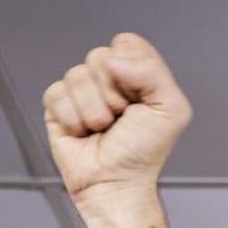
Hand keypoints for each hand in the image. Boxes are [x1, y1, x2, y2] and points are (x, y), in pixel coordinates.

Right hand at [42, 33, 190, 219]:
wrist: (116, 185)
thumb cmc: (143, 154)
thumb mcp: (170, 110)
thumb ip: (152, 72)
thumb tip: (114, 60)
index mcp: (136, 74)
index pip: (126, 43)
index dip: (131, 68)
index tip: (139, 98)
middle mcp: (108, 79)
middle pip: (99, 57)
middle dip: (112, 93)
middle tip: (121, 119)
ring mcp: (81, 91)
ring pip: (76, 75)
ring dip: (94, 111)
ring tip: (103, 130)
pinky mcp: (58, 106)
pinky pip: (57, 93)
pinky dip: (72, 119)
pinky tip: (82, 134)